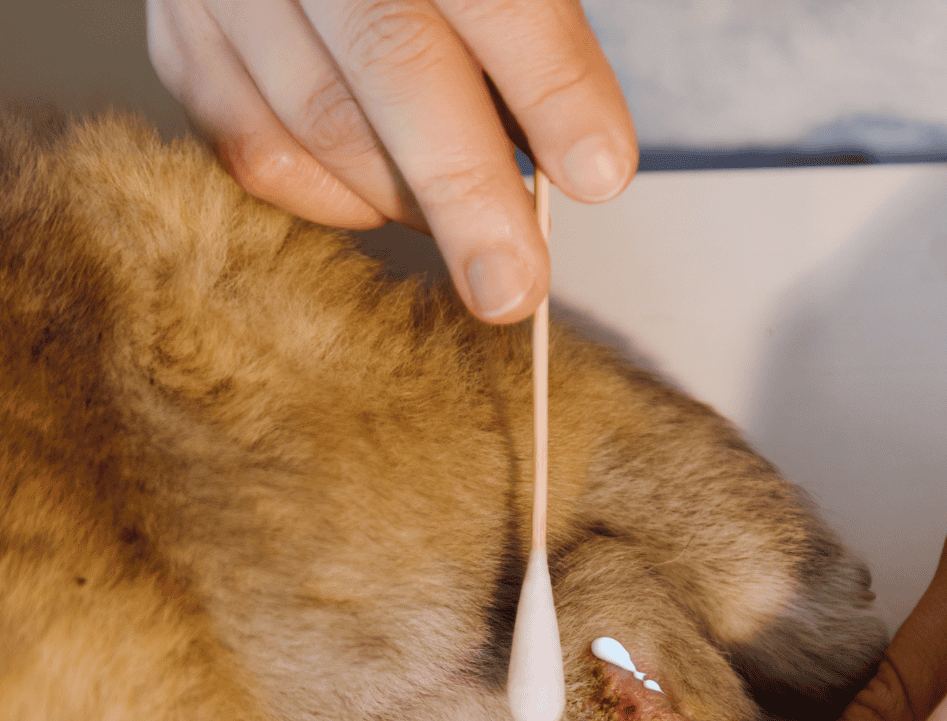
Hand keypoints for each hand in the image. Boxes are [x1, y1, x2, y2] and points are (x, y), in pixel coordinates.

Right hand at [147, 0, 636, 321]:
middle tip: (514, 288)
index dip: (551, 86)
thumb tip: (579, 170)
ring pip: (320, 126)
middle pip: (394, 66)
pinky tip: (381, 190)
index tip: (600, 174)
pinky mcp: (182, 42)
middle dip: (468, 195)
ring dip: (409, 202)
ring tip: (470, 225)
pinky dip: (335, 198)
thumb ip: (531, 47)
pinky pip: (258, 154)